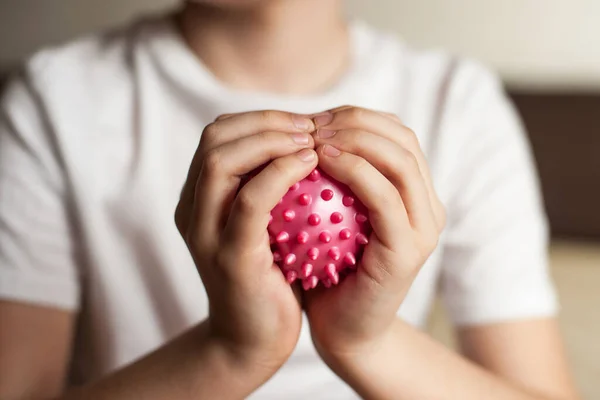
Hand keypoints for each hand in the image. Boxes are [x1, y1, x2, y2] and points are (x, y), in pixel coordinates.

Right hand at [175, 111, 316, 374]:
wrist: (251, 343)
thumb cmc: (269, 281)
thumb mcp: (263, 228)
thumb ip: (267, 191)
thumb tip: (304, 148)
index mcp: (198, 200)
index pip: (218, 136)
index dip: (260, 119)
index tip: (302, 123)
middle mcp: (192, 211)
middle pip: (215, 139)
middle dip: (266, 122)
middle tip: (310, 127)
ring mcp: (205, 234)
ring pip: (222, 162)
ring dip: (271, 141)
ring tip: (311, 141)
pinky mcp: (228, 257)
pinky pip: (250, 201)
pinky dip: (279, 173)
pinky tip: (310, 165)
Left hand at [304, 106, 445, 365]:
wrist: (344, 330)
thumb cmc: (328, 270)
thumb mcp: (332, 215)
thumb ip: (333, 178)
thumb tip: (305, 134)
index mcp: (414, 192)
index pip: (394, 133)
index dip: (355, 116)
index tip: (313, 119)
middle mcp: (427, 205)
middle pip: (402, 138)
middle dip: (355, 120)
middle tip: (311, 124)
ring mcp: (423, 228)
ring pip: (400, 161)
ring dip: (355, 140)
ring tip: (314, 139)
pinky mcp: (408, 251)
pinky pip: (385, 198)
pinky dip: (355, 171)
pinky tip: (321, 162)